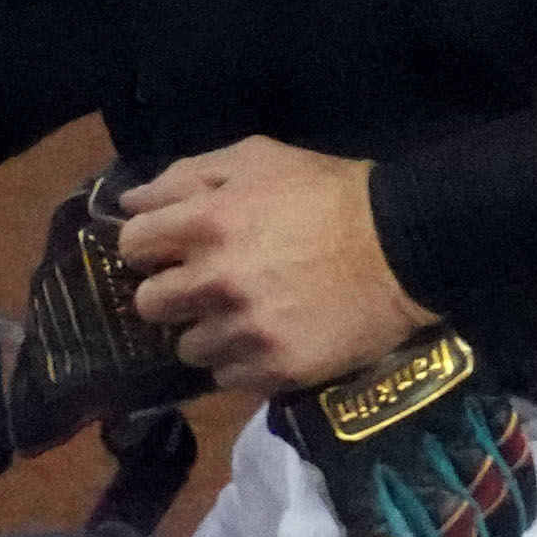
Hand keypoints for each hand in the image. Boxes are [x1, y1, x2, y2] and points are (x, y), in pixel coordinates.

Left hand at [112, 138, 417, 399]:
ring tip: (242, 317)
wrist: (406, 247)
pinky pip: (226, 378)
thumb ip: (187, 175)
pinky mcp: (273, 368)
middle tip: (204, 287)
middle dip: (171, 293)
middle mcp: (216, 280)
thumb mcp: (260, 158)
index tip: (168, 251)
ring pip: (187, 348)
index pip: (132, 245)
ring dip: (207, 333)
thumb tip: (131, 202)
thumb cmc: (330, 194)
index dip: (147, 247)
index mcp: (207, 221)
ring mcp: (244, 330)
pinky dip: (240, 362)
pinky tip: (267, 340)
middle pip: (150, 304)